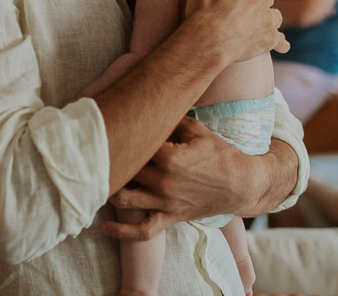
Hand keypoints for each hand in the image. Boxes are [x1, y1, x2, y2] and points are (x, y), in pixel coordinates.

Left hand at [100, 116, 244, 241]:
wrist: (240, 185)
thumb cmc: (219, 154)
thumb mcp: (198, 130)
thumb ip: (172, 119)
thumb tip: (148, 105)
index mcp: (170, 157)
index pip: (135, 144)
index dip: (122, 133)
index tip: (110, 126)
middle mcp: (164, 182)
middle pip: (125, 170)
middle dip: (111, 159)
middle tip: (97, 150)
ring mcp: (165, 203)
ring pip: (124, 199)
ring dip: (109, 189)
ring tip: (98, 179)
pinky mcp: (169, 218)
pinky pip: (142, 231)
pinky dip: (121, 231)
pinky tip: (102, 225)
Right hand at [185, 0, 286, 63]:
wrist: (207, 39)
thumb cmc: (201, 8)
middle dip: (258, 2)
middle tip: (242, 12)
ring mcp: (269, 19)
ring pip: (275, 16)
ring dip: (268, 20)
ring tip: (255, 27)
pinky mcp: (270, 39)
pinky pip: (281, 40)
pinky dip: (280, 42)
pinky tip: (281, 45)